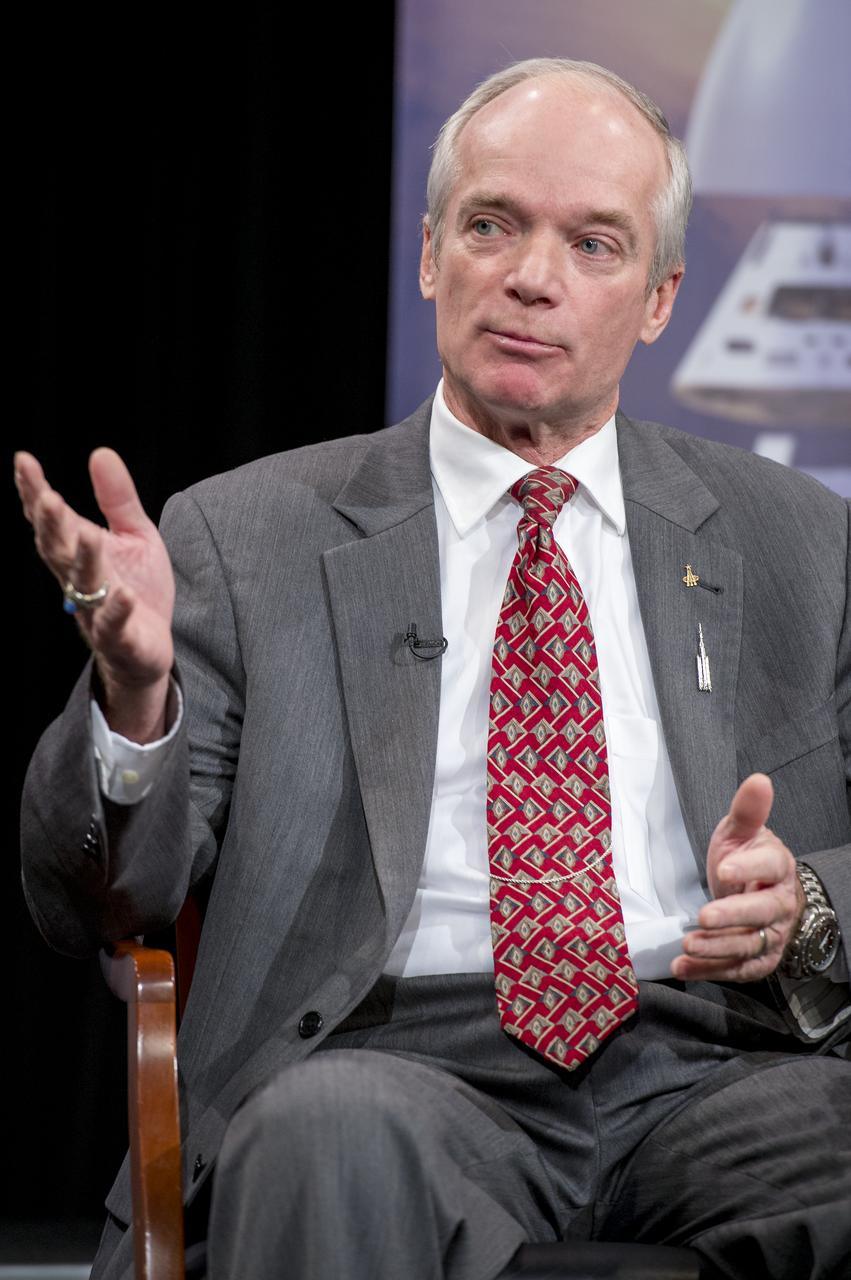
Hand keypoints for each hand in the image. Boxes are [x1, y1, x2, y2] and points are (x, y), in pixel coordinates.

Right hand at [15, 448, 174, 740]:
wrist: (148, 649)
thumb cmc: (137, 588)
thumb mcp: (134, 536)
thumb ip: (117, 499)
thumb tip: (100, 452)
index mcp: (79, 553)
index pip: (52, 521)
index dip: (34, 493)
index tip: (23, 460)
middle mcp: (79, 581)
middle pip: (58, 551)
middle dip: (50, 527)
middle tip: (46, 498)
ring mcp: (97, 612)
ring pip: (84, 586)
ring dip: (83, 561)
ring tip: (86, 535)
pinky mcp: (121, 639)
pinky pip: (115, 626)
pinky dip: (117, 611)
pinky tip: (123, 595)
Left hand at [671, 773, 804, 982]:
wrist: (761, 893)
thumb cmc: (746, 859)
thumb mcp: (741, 832)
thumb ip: (747, 810)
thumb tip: (759, 779)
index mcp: (778, 867)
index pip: (770, 867)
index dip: (749, 868)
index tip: (724, 868)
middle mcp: (780, 904)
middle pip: (761, 912)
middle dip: (732, 916)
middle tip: (704, 915)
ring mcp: (772, 934)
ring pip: (748, 945)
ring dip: (717, 948)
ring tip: (687, 945)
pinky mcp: (759, 959)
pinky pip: (737, 969)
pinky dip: (709, 971)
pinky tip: (682, 967)